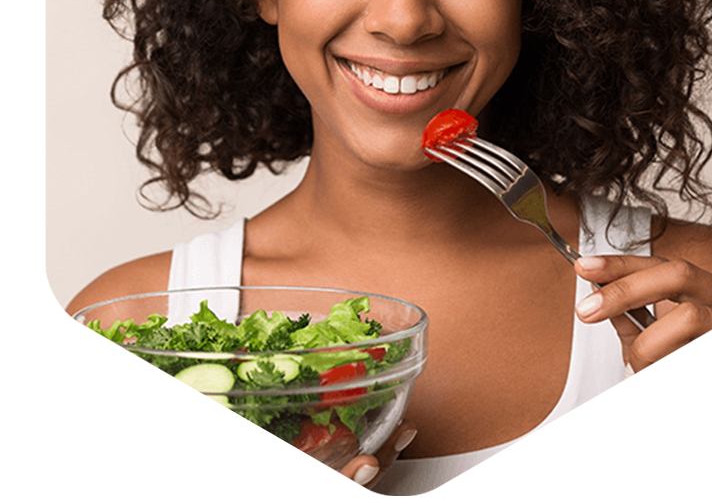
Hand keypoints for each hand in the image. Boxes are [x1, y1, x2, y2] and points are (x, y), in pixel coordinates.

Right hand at [82, 421, 416, 495]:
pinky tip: (400, 438)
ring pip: (331, 498)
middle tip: (345, 469)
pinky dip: (378, 462)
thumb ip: (114, 462)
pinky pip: (348, 482)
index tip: (269, 481)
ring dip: (359, 478)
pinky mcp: (315, 490)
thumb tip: (92, 437)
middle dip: (321, 493)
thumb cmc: (176, 494)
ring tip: (385, 452)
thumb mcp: (138, 486)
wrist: (207, 496)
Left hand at [574, 254, 711, 495]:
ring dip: (649, 348)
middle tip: (588, 311)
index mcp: (707, 301)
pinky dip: (685, 383)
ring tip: (637, 376)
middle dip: (626, 290)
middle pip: (680, 275)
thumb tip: (598, 288)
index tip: (585, 268)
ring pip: (691, 317)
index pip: (665, 267)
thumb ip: (630, 322)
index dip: (623, 264)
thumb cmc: (688, 408)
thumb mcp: (648, 359)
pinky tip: (680, 399)